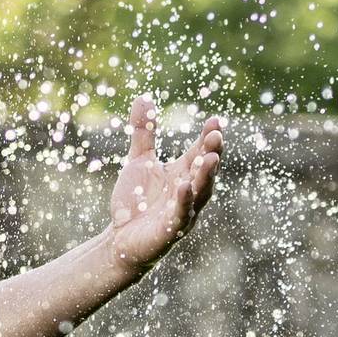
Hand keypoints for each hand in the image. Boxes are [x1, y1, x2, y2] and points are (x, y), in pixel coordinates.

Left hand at [104, 95, 223, 275]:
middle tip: (217, 135)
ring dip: (205, 176)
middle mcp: (189, 191)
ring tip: (211, 157)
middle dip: (212, 153)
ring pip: (199, 192)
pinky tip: (183, 186)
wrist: (120, 239)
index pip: (201, 152)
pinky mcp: (170, 230)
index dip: (208, 138)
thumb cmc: (136, 202)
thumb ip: (144, 132)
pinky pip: (180, 215)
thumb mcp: (139, 161)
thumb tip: (144, 97)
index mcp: (184, 173)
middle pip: (205, 170)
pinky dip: (183, 201)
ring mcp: (183, 211)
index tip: (215, 120)